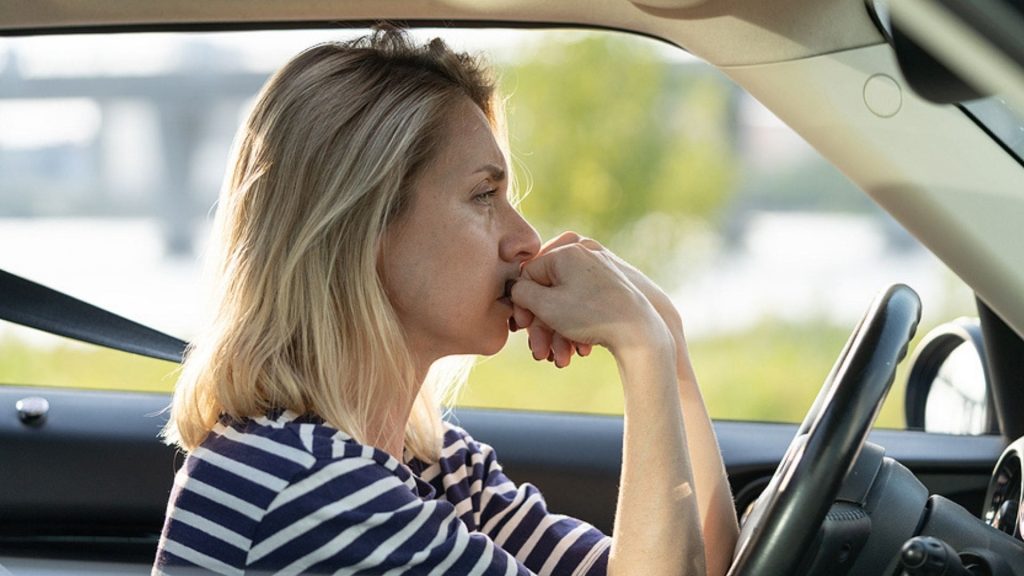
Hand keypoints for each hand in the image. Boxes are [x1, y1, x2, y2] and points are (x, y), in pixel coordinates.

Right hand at [510, 238, 666, 362]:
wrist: (640, 332)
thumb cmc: (590, 315)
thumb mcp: (546, 305)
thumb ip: (521, 292)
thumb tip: (516, 288)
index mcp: (567, 250)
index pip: (529, 273)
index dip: (522, 302)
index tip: (522, 326)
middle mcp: (584, 255)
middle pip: (549, 290)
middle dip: (542, 325)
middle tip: (538, 350)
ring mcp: (601, 270)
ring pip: (566, 302)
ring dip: (559, 333)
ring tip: (561, 358)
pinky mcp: (613, 288)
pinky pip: (585, 305)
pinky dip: (579, 327)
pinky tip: (580, 349)